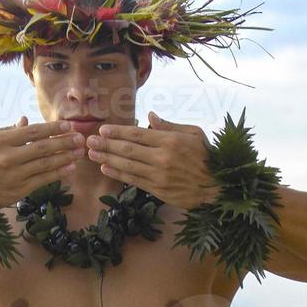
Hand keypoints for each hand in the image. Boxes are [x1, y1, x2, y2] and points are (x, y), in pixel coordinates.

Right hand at [0, 117, 84, 208]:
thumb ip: (6, 129)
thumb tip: (25, 120)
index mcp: (1, 140)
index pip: (32, 132)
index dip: (52, 129)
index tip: (68, 126)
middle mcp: (9, 157)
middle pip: (43, 147)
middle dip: (64, 142)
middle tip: (80, 138)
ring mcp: (15, 174)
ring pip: (45, 164)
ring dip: (65, 158)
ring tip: (79, 153)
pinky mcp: (19, 190)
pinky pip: (43, 180)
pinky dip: (58, 174)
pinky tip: (70, 169)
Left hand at [85, 110, 219, 208]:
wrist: (217, 187)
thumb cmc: (207, 157)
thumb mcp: (194, 134)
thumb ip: (170, 126)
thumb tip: (150, 116)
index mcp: (170, 141)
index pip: (138, 134)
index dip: (118, 132)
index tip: (103, 130)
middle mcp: (162, 157)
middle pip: (127, 150)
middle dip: (106, 145)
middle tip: (89, 141)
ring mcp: (159, 175)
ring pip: (127, 165)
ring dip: (106, 159)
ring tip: (92, 154)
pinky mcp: (158, 190)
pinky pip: (133, 180)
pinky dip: (117, 174)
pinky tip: (106, 169)